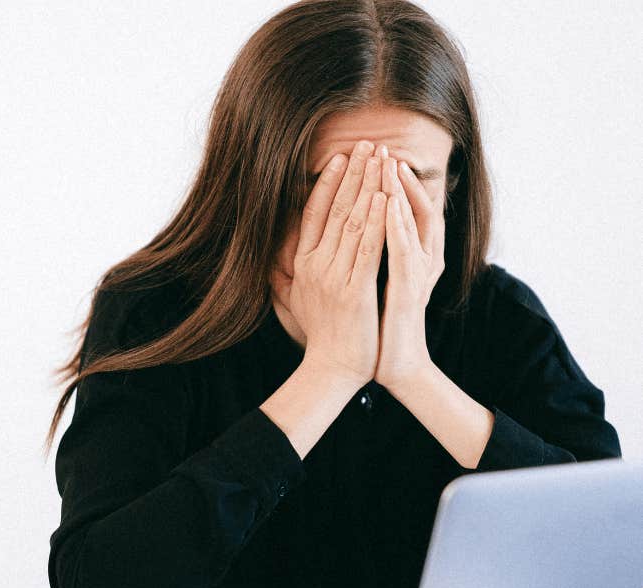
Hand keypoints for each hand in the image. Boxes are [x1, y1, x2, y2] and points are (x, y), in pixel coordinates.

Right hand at [280, 139, 386, 387]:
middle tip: (368, 143)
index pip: (314, 214)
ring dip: (369, 185)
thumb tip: (275, 256)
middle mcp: (314, 266)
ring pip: (353, 222)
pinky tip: (387, 196)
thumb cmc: (321, 335)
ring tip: (382, 157)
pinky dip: (378, 220)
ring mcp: (333, 277)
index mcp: (303, 264)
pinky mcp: (354, 290)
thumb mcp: (296, 299)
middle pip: (336, 210)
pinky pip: (368, 247)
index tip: (340, 156)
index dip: (328, 183)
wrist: (332, 369)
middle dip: (354, 173)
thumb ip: (288, 273)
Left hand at [373, 150, 445, 392]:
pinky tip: (388, 203)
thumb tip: (336, 242)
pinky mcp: (411, 288)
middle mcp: (417, 259)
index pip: (395, 211)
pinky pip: (404, 249)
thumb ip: (361, 261)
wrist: (393, 365)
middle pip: (407, 208)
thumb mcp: (366, 286)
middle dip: (392, 177)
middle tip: (379, 147)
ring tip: (386, 162)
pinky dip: (397, 224)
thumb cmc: (377, 328)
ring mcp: (417, 272)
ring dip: (399, 191)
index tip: (364, 159)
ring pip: (411, 222)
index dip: (382, 184)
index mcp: (404, 257)